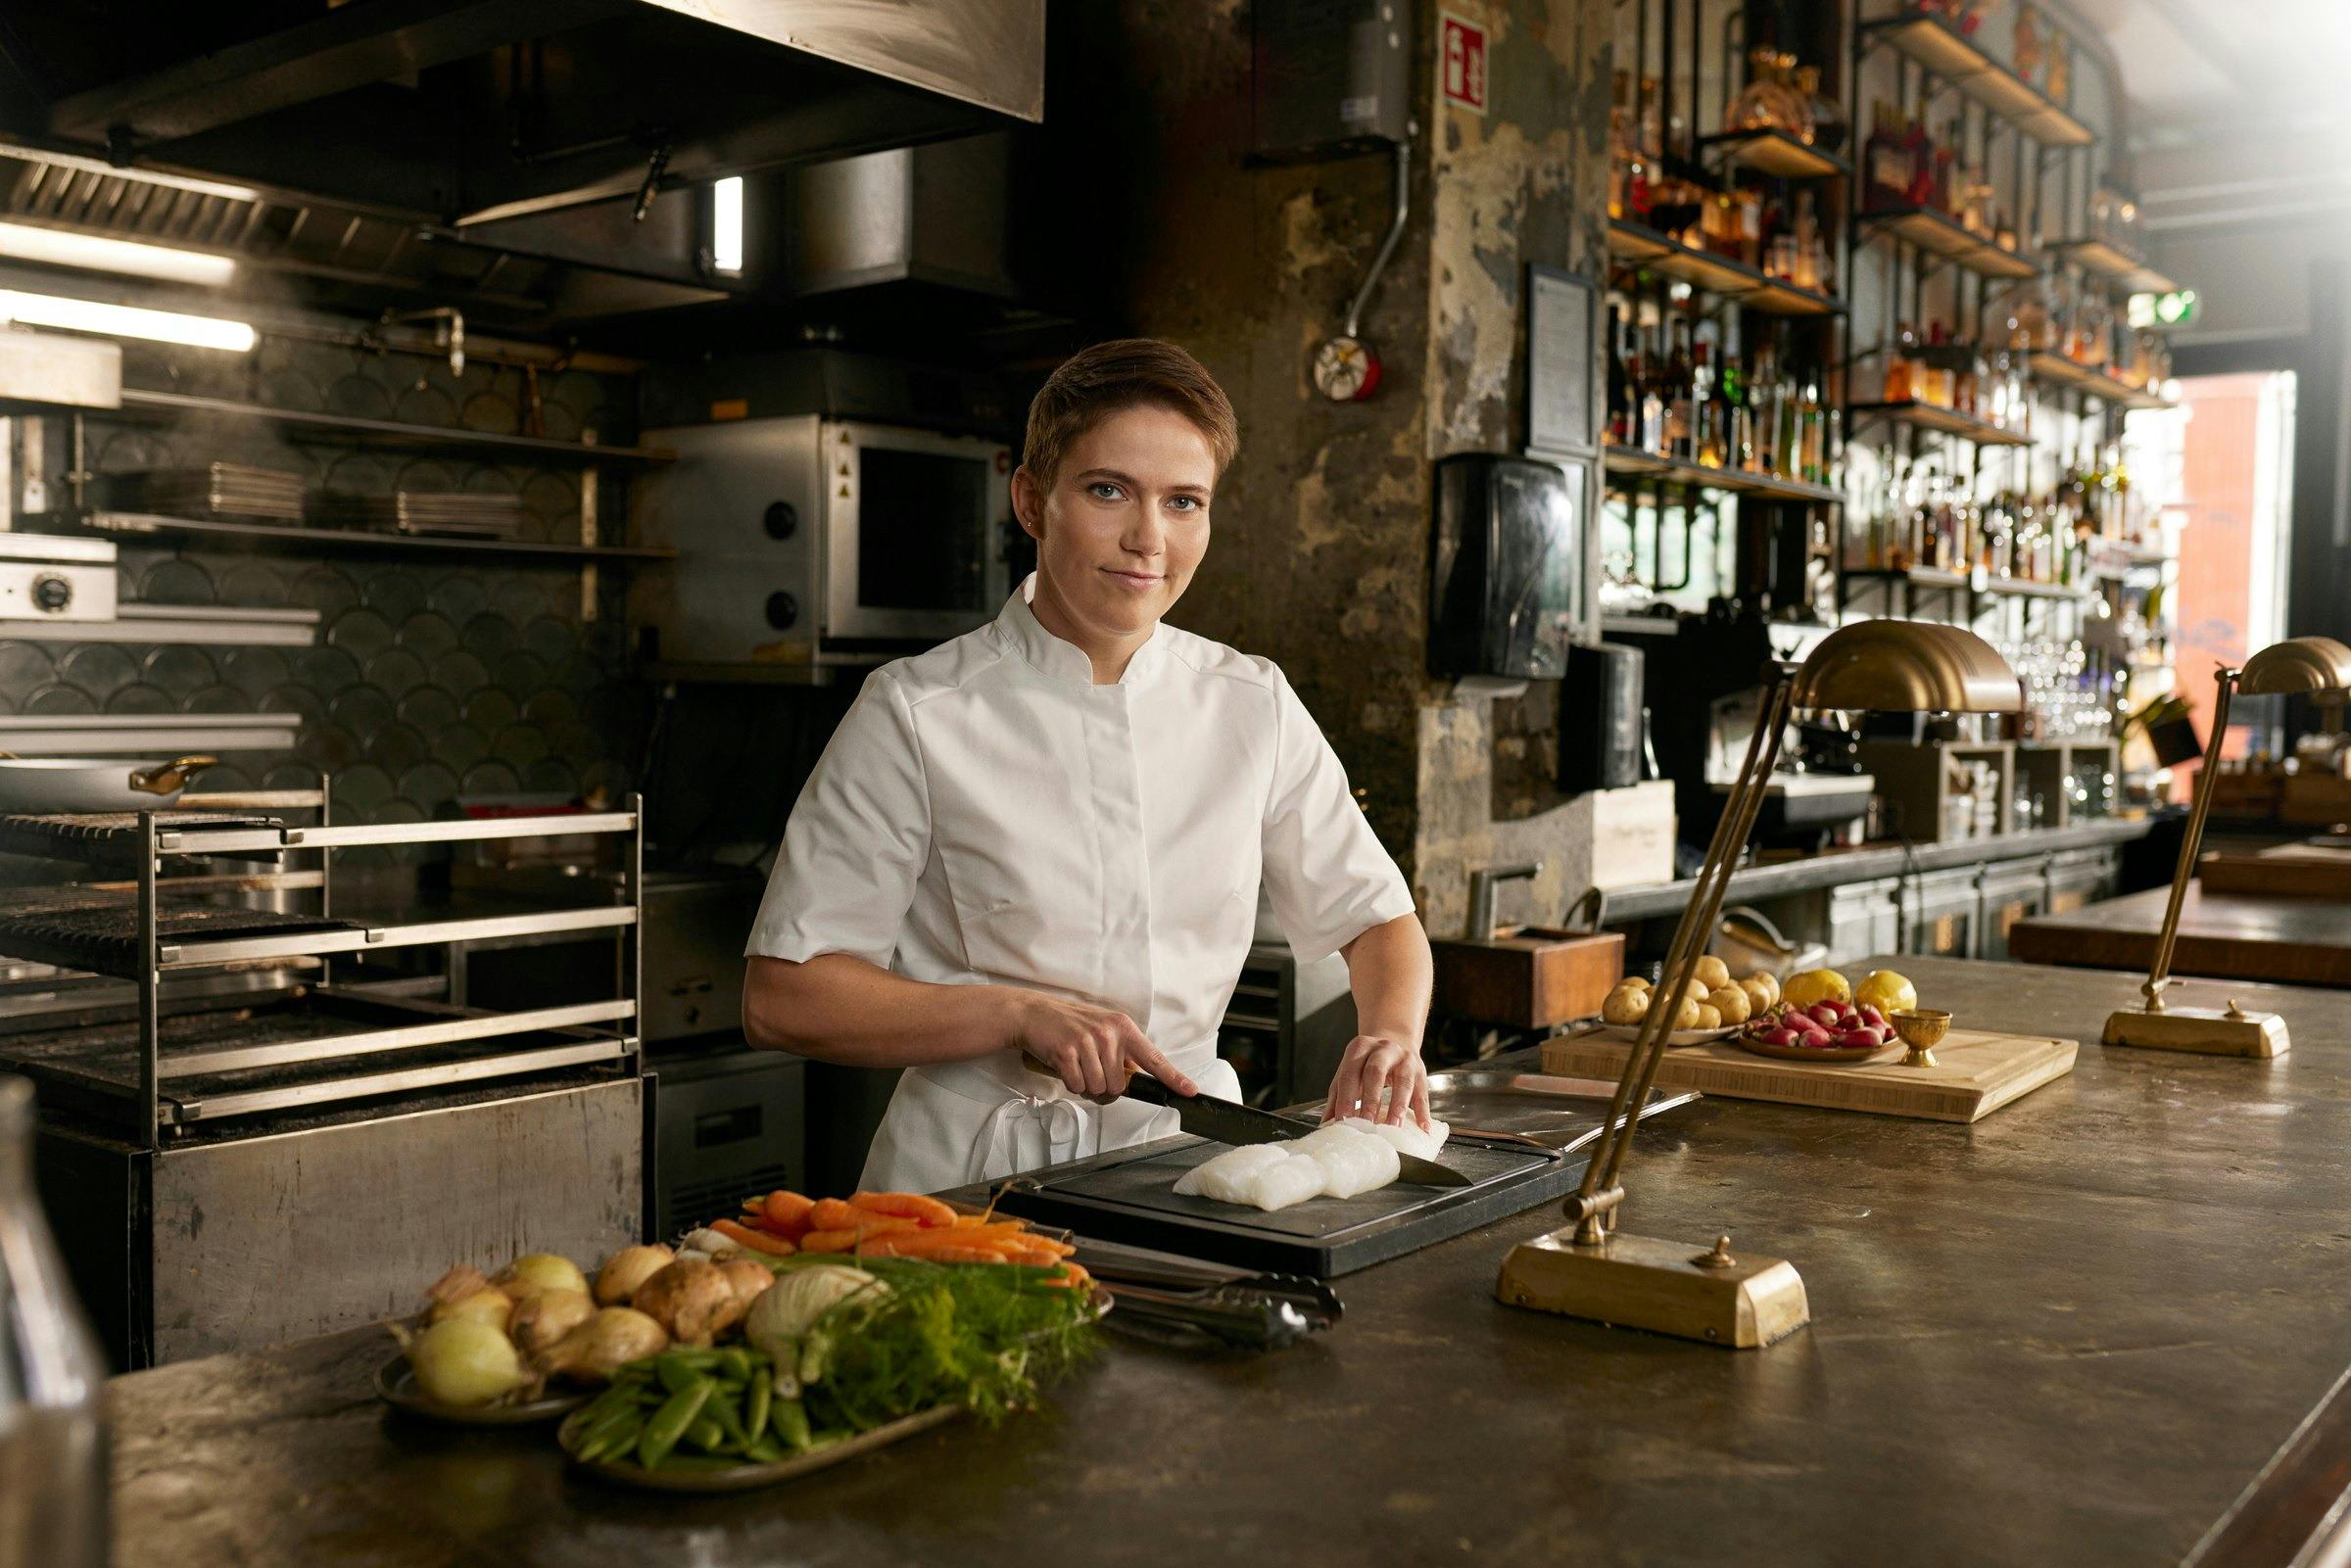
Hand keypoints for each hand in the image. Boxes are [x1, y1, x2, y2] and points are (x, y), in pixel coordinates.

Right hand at [1005, 991, 1197, 1103]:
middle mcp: (1109, 1033)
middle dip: (1104, 1087)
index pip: (1154, 1058)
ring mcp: (1088, 1042)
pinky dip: (1070, 1083)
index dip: (1173, 1078)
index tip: (1189, 1091)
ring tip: (1077, 1066)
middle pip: (1119, 1086)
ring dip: (1086, 1086)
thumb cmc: (1069, 1024)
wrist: (1033, 1013)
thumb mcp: (1102, 1029)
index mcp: (1123, 1028)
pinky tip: (1065, 1065)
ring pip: (1099, 1089)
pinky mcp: (1067, 1052)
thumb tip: (1134, 1078)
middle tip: (1090, 1071)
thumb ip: (1121, 1052)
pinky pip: (1077, 1086)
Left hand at [1323, 1035, 1428, 1128]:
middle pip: (1375, 1072)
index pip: (1350, 1073)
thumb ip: (1338, 1095)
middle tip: (1366, 1123)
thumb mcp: (1350, 1070)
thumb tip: (1326, 1124)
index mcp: (1360, 1047)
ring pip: (1403, 1081)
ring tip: (1393, 1126)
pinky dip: (1423, 1111)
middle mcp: (1384, 1049)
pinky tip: (1422, 1127)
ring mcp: (1405, 1059)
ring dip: (1398, 1106)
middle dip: (1371, 1099)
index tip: (1343, 1120)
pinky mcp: (1421, 1071)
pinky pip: (1422, 1092)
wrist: (1395, 1040)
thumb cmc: (1367, 1062)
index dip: (1345, 1097)